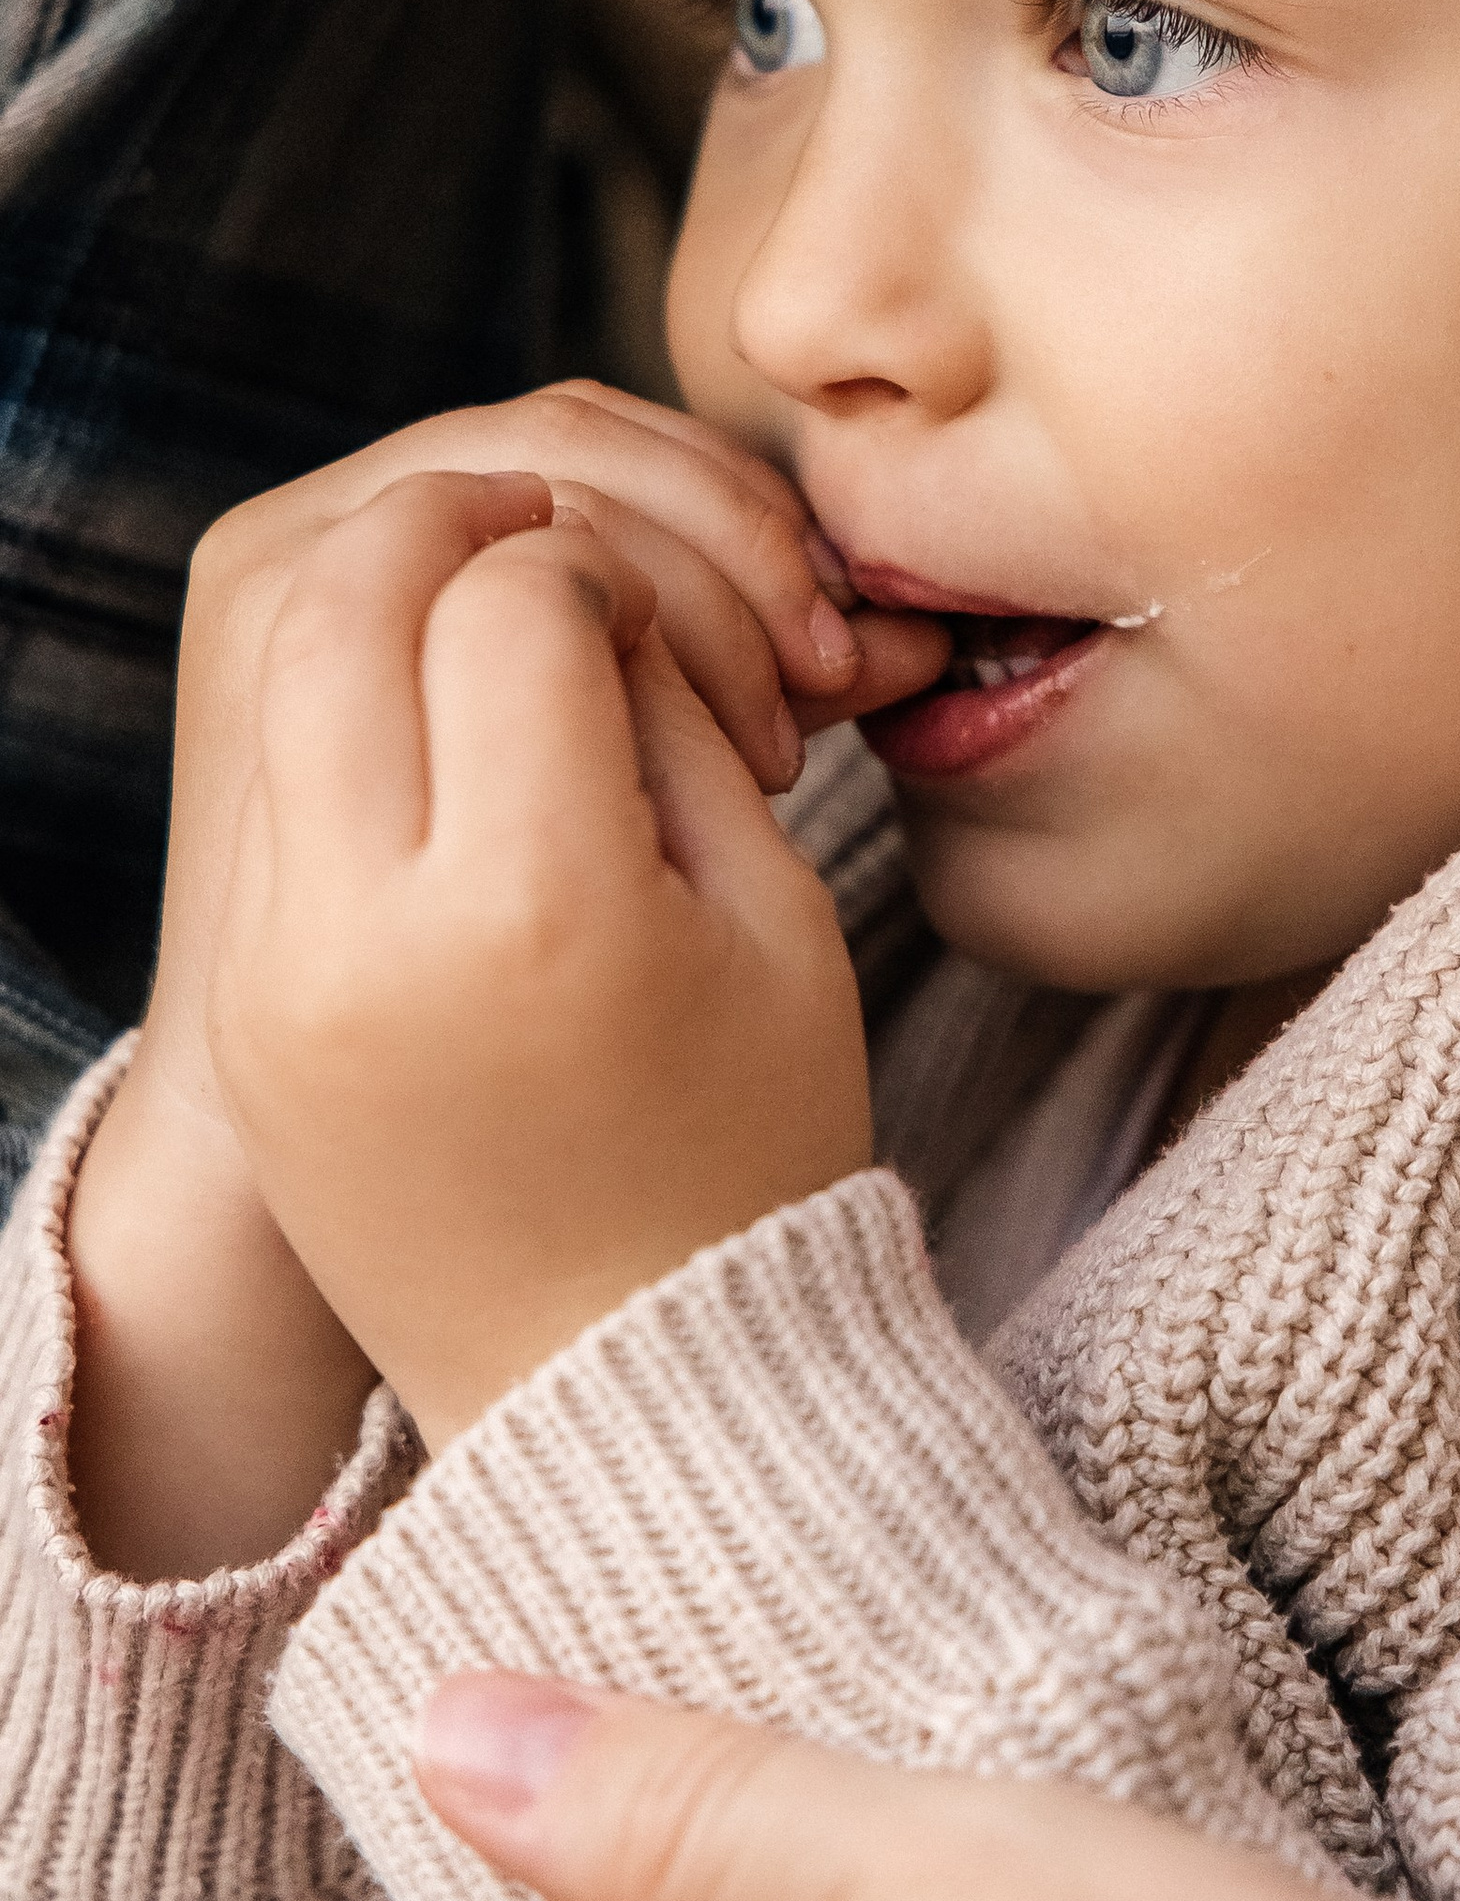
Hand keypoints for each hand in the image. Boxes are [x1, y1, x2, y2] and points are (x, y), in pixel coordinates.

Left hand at [71, 386, 945, 1572]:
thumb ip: (679, 718)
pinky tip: (463, 722)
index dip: (622, 567)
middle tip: (562, 529)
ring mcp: (281, 966)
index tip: (685, 623)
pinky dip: (361, 702)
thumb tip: (594, 580)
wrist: (619, 1383)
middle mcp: (366, 925)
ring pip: (292, 658)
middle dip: (471, 517)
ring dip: (400, 592)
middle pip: (362, 589)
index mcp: (532, 906)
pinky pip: (283, 773)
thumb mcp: (772, 917)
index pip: (525, 601)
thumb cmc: (749, 1146)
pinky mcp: (247, 1000)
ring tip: (515, 608)